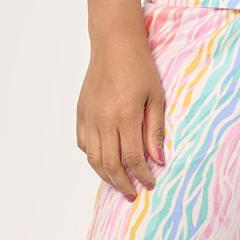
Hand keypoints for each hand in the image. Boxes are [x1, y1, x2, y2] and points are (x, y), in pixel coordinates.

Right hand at [76, 31, 167, 199]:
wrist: (114, 44)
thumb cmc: (139, 68)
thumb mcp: (155, 97)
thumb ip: (155, 130)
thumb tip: (158, 160)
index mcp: (125, 116)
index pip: (132, 158)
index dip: (142, 175)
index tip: (150, 184)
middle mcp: (103, 120)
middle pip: (110, 164)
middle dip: (123, 184)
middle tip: (133, 194)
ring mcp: (89, 117)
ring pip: (93, 158)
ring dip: (106, 176)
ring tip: (119, 184)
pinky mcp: (81, 113)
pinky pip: (83, 144)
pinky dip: (93, 157)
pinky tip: (104, 161)